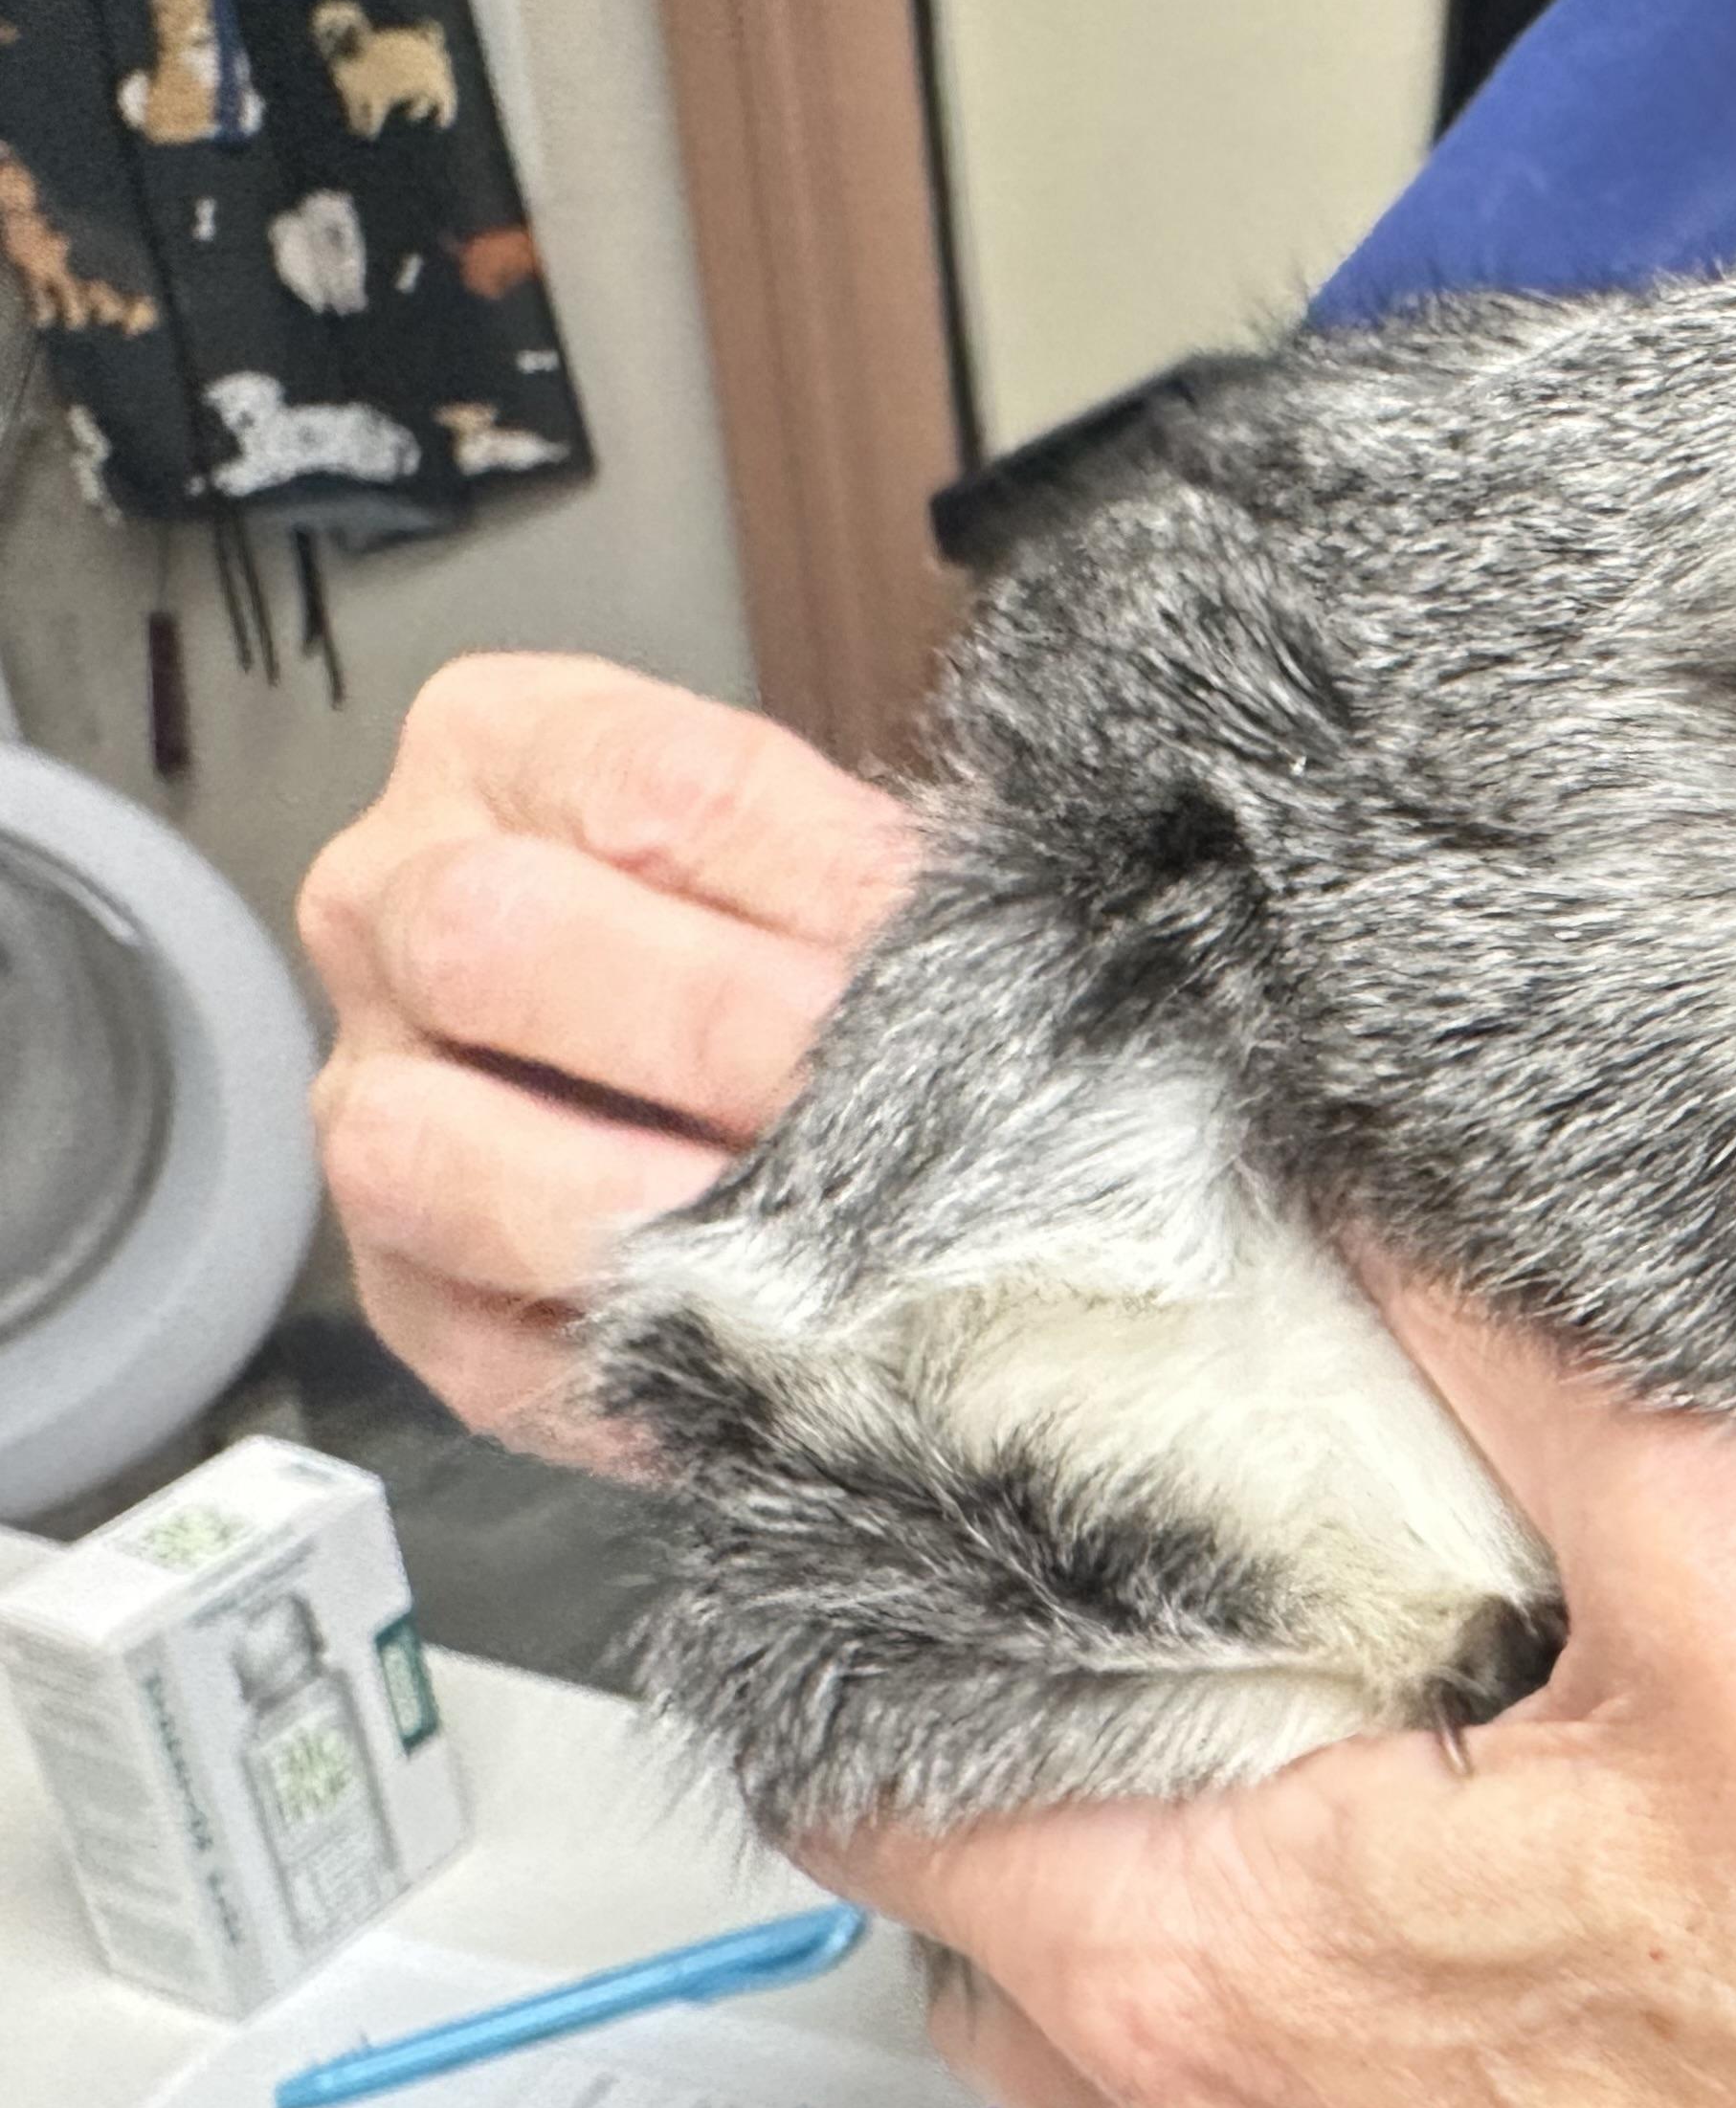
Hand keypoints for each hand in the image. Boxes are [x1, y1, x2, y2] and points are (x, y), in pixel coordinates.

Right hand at [298, 655, 909, 1460]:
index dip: (819, 883)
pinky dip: (632, 1359)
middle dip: (715, 1034)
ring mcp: (365, 1101)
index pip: (651, 787)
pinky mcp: (405, 1295)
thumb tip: (998, 950)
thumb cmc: (801, 943)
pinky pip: (479, 1342)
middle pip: (494, 936)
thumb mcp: (852, 865)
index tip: (949, 960)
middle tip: (877, 1106)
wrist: (750, 1085)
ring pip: (421, 1147)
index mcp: (508, 747)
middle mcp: (390, 905)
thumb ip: (885, 887)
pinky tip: (760, 1360)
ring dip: (636, 1209)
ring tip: (802, 1244)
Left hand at [818, 1285, 1735, 2107]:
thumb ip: (1530, 1343)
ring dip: (1212, 1826)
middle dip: (1050, 1688)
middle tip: (1175, 1506)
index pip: (866, 1756)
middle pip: (1000, 1885)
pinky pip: (1353, 2074)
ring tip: (1367, 1646)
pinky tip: (1547, 1832)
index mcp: (1203, 1958)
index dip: (876, 1557)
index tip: (962, 1403)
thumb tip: (1358, 1162)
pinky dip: (1367, 1938)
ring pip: (1176, 1993)